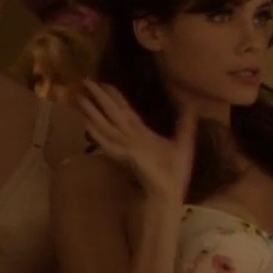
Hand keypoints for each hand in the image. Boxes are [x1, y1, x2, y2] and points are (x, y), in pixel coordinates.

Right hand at [78, 80, 196, 204]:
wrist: (170, 191)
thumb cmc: (174, 171)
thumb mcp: (183, 141)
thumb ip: (184, 123)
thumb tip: (191, 105)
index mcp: (141, 132)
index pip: (125, 110)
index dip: (115, 96)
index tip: (104, 82)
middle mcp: (130, 137)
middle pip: (111, 112)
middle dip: (99, 97)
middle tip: (86, 81)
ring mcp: (126, 146)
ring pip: (105, 125)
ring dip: (92, 112)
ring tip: (80, 99)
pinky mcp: (126, 156)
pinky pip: (108, 144)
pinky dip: (97, 135)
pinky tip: (87, 126)